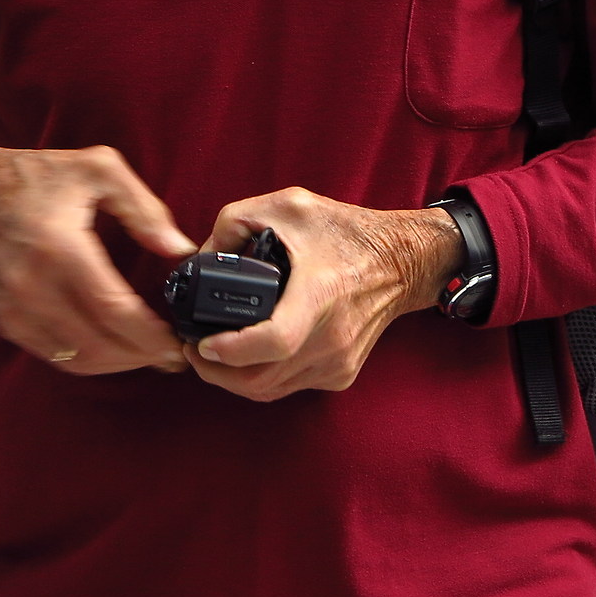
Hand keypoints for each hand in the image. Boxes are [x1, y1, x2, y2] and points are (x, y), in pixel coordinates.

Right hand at [0, 136, 194, 374]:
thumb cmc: (36, 177)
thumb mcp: (99, 169)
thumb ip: (144, 208)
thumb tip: (178, 249)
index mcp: (60, 248)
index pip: (112, 310)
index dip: (150, 335)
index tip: (177, 340)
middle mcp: (34, 286)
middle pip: (98, 344)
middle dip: (143, 356)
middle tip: (173, 353)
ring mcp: (17, 309)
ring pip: (77, 359)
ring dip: (118, 364)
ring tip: (150, 355)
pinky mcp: (9, 322)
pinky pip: (56, 356)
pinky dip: (89, 360)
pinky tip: (115, 349)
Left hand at [186, 188, 461, 401]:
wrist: (403, 261)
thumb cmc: (345, 232)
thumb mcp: (288, 205)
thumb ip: (235, 222)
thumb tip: (199, 258)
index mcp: (319, 293)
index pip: (274, 340)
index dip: (231, 351)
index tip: (202, 342)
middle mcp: (331, 336)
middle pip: (259, 381)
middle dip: (214, 372)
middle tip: (192, 349)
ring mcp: (338, 361)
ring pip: (269, 391)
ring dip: (232, 380)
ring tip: (212, 354)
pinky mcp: (341, 374)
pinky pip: (288, 387)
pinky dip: (261, 378)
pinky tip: (250, 355)